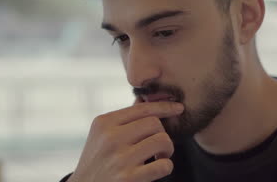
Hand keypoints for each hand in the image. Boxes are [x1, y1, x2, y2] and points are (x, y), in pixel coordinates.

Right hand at [67, 101, 183, 181]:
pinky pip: (164, 165)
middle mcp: (110, 138)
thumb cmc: (97, 162)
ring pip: (162, 140)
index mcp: (104, 123)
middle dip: (162, 133)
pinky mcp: (128, 178)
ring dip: (167, 150)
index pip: (142, 108)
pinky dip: (166, 166)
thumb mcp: (101, 136)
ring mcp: (119, 158)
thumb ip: (123, 120)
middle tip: (159, 146)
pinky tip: (156, 170)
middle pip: (154, 123)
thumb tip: (147, 102)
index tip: (179, 108)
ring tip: (159, 157)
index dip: (164, 107)